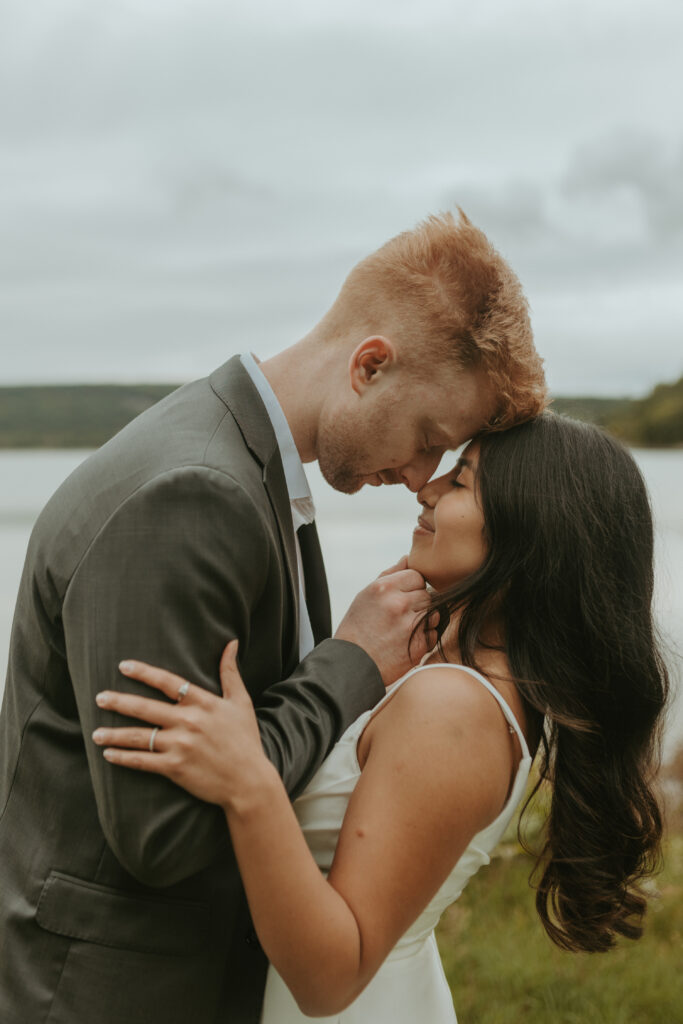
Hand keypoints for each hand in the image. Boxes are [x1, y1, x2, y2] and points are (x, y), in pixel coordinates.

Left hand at [92, 641, 276, 810]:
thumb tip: (232, 643)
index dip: (144, 673)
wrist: (249, 781)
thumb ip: (230, 672)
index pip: (168, 682)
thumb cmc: (246, 740)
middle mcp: (188, 721)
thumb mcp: (241, 702)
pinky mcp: (175, 768)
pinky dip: (123, 758)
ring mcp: (180, 745)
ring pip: (139, 736)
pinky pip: (142, 761)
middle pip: (145, 708)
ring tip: (95, 733)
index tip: (123, 666)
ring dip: (114, 734)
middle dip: (118, 702)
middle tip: (99, 698)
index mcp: (203, 702)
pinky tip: (108, 754)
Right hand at [334, 557, 437, 686]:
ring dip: (424, 620)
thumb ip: (389, 574)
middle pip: (427, 594)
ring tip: (404, 629)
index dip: (411, 587)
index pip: (416, 575)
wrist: (352, 665)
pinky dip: (424, 638)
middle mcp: (398, 603)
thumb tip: (409, 558)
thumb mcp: (365, 595)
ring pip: (434, 613)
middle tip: (400, 616)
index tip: (401, 598)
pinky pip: (434, 633)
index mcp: (383, 588)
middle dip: (418, 604)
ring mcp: (410, 625)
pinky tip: (406, 642)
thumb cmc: (357, 628)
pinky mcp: (419, 645)